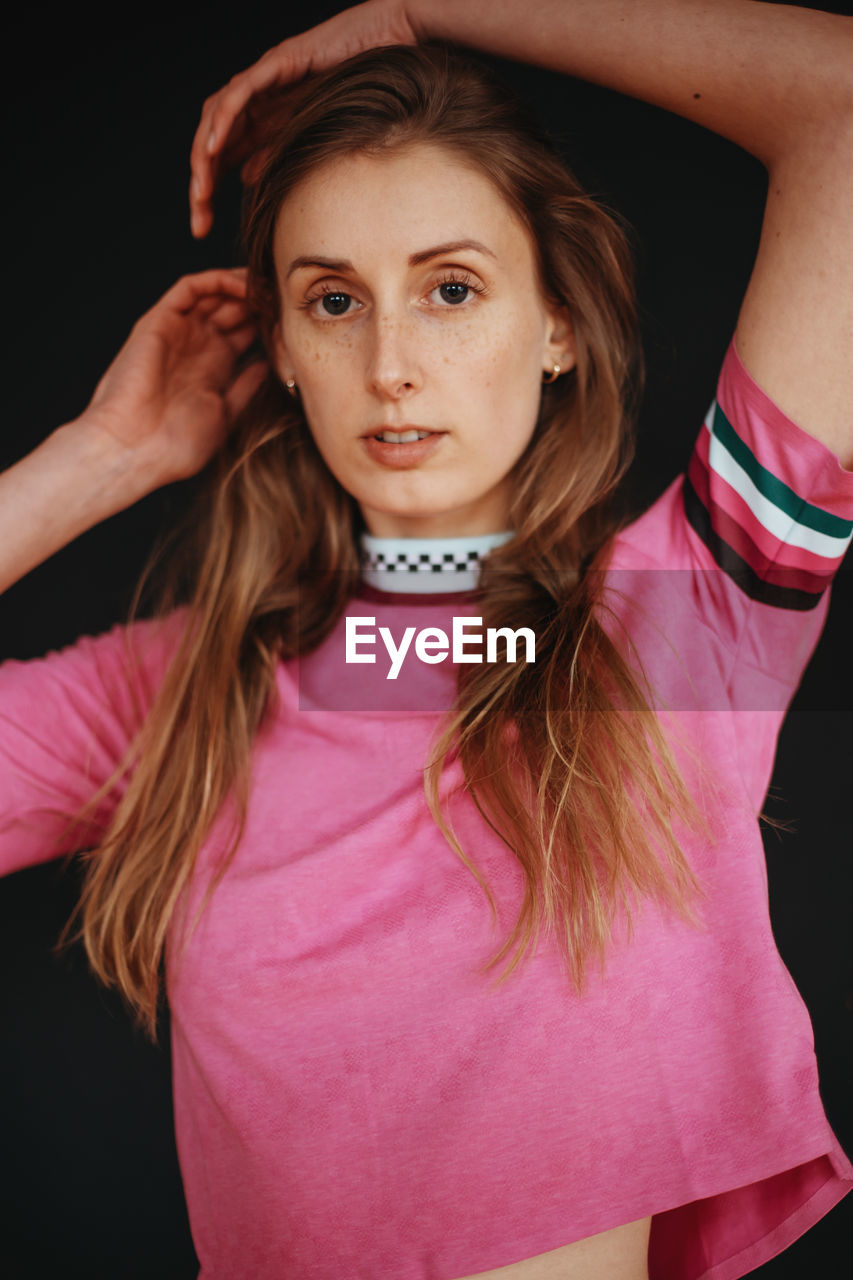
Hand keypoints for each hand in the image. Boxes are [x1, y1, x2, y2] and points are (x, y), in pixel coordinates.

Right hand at [82, 268, 267, 489]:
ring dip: (241, 286)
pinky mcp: (160, 321)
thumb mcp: (224, 415)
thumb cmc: (175, 445)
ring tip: (268, 286)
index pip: (243, 332)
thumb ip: (245, 389)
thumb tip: (266, 366)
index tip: (294, 322)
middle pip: (231, 309)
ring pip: (213, 294)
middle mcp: (195, 346)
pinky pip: (189, 288)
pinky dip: (217, 281)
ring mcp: (178, 332)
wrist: (135, 450)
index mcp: (211, 368)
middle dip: (259, 301)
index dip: (268, 323)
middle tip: (286, 297)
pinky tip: (243, 286)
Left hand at [188, 0, 419, 237]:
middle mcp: (257, 100)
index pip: (223, 158)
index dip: (208, 192)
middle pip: (212, 142)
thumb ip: (279, 156)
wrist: (391, 39)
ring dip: (204, 157)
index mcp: (264, 120)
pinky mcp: (278, 63)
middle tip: (198, 220)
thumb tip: (246, 178)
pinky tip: (213, 148)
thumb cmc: (365, 87)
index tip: (202, 228)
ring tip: (201, 192)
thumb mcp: (317, 137)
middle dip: (201, 184)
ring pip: (216, 118)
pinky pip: (240, 92)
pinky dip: (223, 120)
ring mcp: (264, 80)